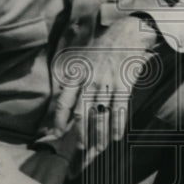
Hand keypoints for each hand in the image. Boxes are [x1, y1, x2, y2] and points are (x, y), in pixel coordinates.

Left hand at [53, 15, 157, 162]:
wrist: (127, 34)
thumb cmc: (103, 50)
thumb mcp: (82, 62)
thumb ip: (74, 82)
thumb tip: (64, 104)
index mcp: (77, 75)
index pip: (64, 102)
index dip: (59, 121)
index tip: (56, 135)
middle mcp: (89, 80)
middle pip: (82, 113)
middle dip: (80, 134)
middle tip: (81, 150)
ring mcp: (107, 82)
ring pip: (101, 114)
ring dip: (99, 135)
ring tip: (98, 149)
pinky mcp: (124, 84)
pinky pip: (119, 109)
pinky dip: (118, 125)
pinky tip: (117, 137)